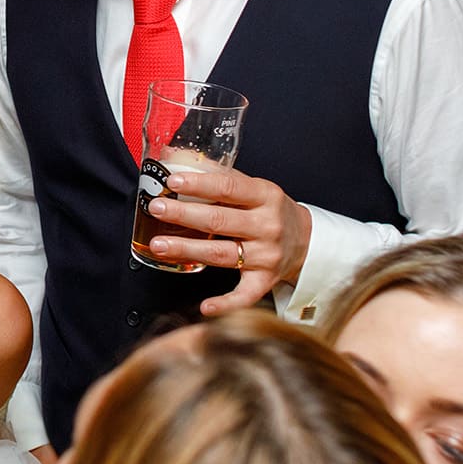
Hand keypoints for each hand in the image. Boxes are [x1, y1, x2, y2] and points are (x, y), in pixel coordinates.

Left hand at [139, 164, 313, 311]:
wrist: (306, 240)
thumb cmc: (270, 211)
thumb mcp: (255, 188)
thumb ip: (220, 176)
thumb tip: (175, 157)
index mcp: (265, 196)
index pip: (228, 188)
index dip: (199, 184)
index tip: (173, 181)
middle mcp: (267, 225)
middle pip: (220, 220)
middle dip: (184, 214)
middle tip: (157, 208)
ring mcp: (267, 255)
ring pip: (222, 254)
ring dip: (187, 249)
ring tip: (159, 245)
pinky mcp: (265, 280)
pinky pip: (245, 295)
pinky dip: (226, 303)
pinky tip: (205, 307)